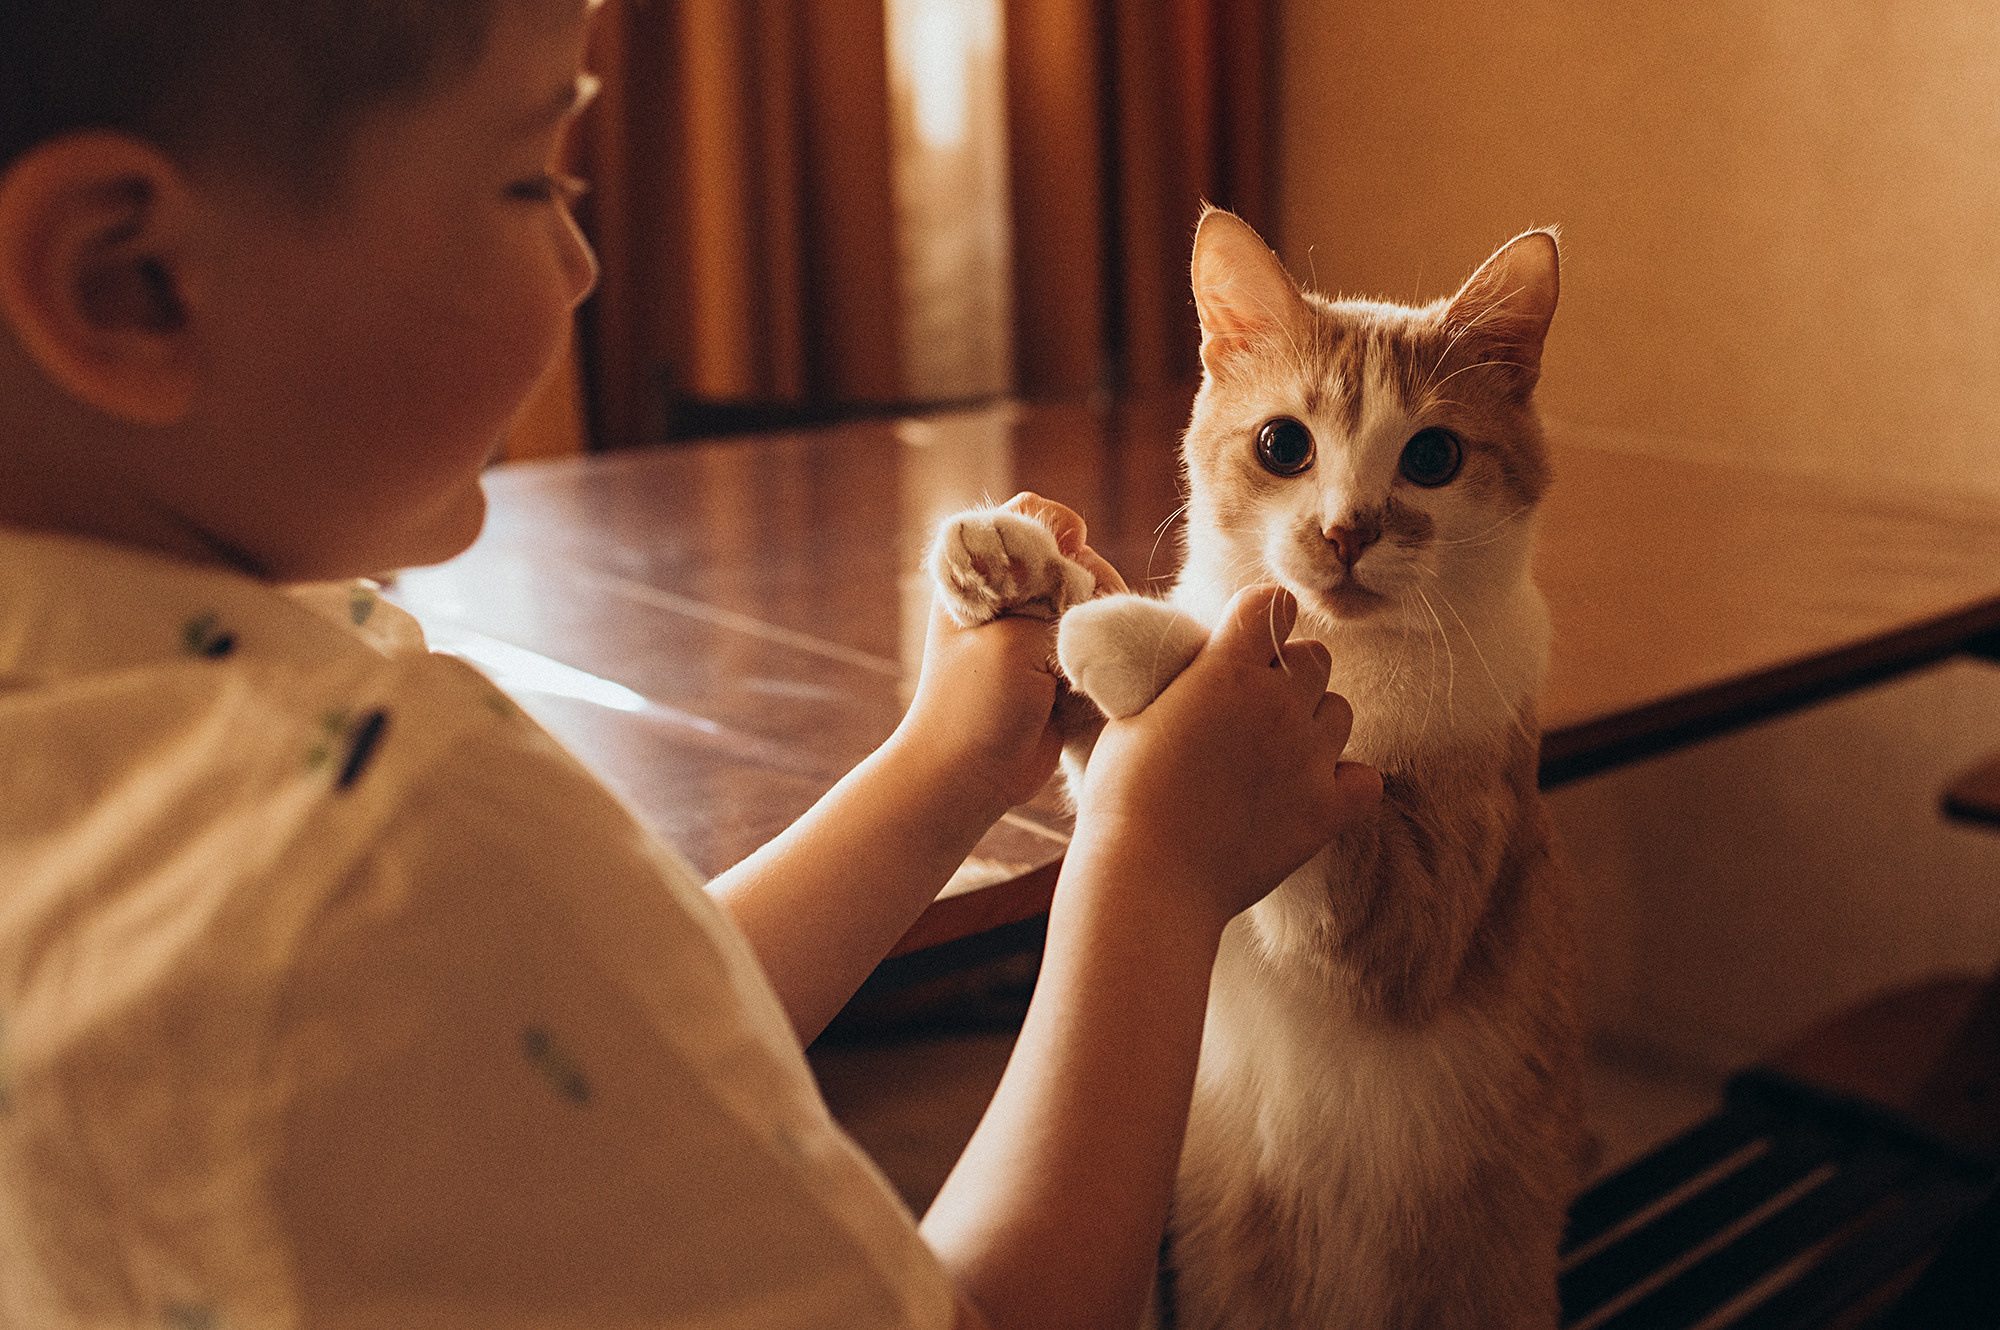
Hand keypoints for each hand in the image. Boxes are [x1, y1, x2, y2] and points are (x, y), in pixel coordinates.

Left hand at [893, 494, 1126, 813]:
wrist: (969, 777)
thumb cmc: (975, 705)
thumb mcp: (1015, 639)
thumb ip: (1059, 600)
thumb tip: (1093, 570)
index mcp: (978, 572)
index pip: (1030, 516)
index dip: (1059, 530)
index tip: (1071, 555)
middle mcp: (1010, 591)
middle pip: (1076, 556)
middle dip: (1089, 584)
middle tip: (1074, 626)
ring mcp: (1038, 625)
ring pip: (1097, 596)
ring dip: (1102, 620)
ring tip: (1081, 660)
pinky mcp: (1061, 658)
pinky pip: (1102, 634)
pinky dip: (1107, 646)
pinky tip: (1093, 672)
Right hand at [1067, 583, 1380, 927]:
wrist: (1148, 878)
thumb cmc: (1124, 798)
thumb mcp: (1133, 715)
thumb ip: (1179, 681)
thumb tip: (1197, 664)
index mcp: (1226, 670)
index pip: (1272, 604)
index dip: (1258, 621)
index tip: (1241, 645)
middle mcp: (1278, 704)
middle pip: (1314, 657)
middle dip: (1287, 674)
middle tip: (1251, 709)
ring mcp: (1308, 757)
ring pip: (1340, 711)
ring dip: (1313, 723)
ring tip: (1273, 755)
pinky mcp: (1327, 810)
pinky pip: (1366, 778)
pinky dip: (1345, 782)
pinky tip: (1311, 792)